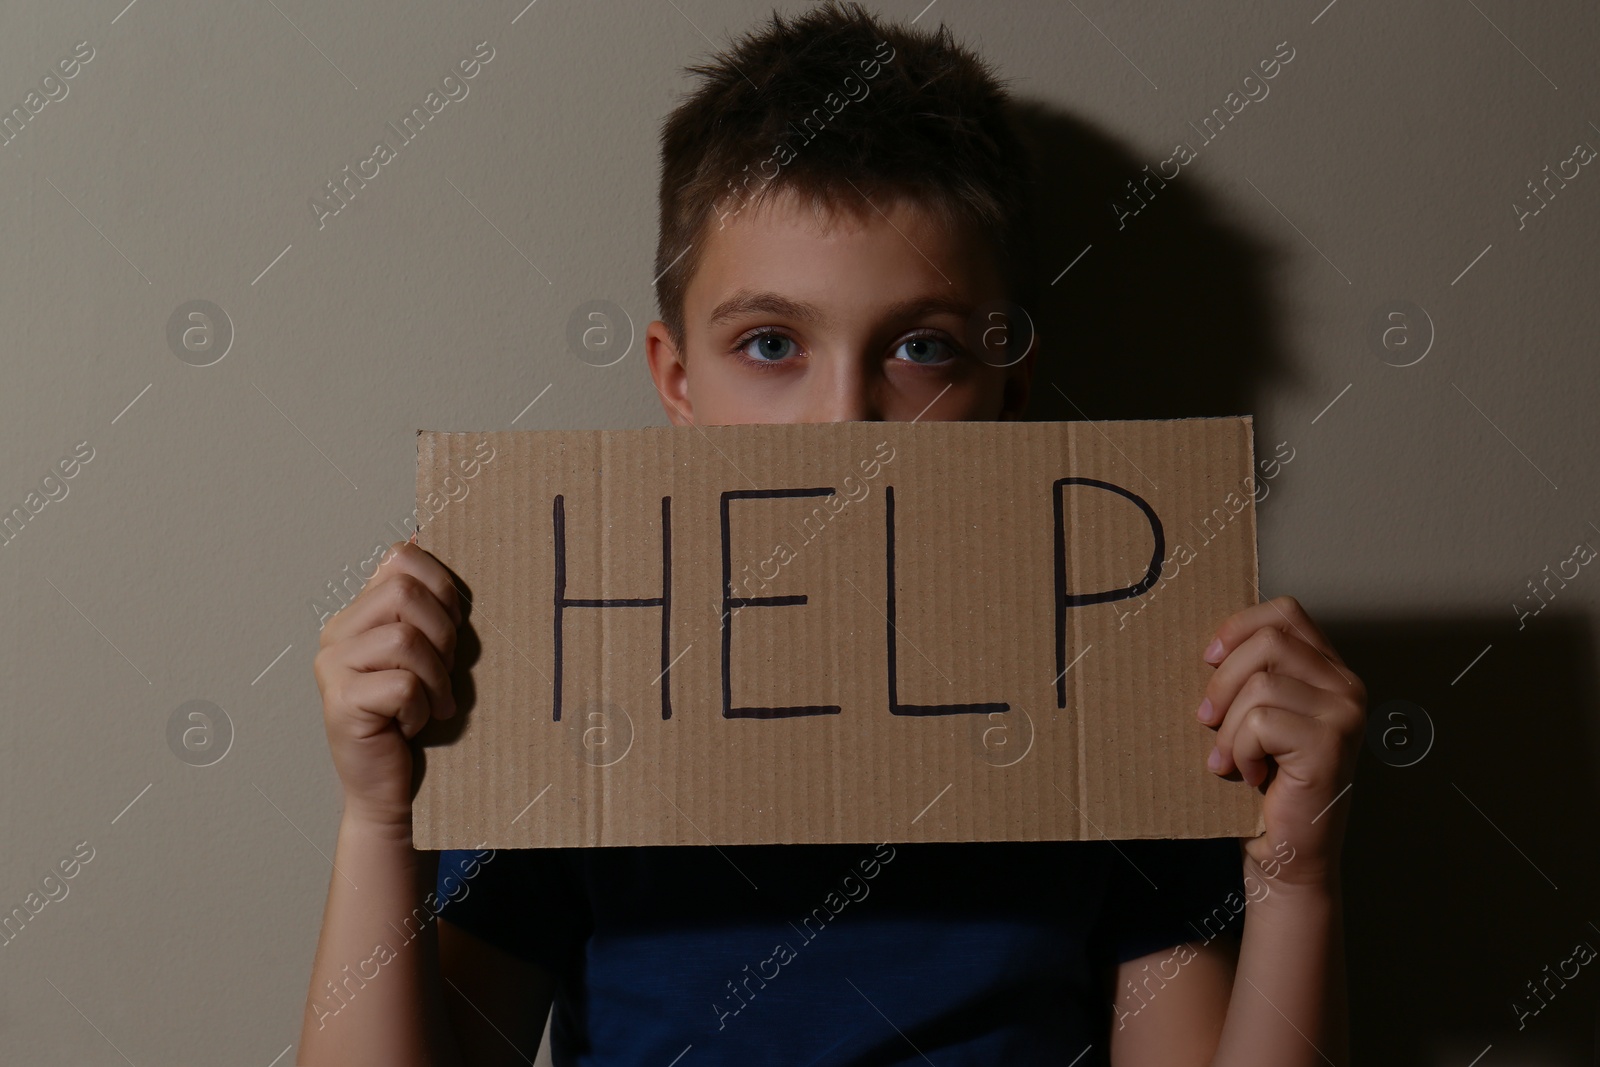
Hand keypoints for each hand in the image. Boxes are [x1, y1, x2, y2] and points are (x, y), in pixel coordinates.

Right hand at [313, 540, 461, 829]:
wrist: (391, 786)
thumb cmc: (414, 717)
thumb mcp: (428, 654)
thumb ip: (425, 609)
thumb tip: (430, 550)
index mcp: (357, 614)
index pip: (400, 560)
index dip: (442, 588)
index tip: (452, 628)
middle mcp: (336, 634)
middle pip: (404, 593)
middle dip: (443, 635)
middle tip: (443, 675)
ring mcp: (332, 668)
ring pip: (405, 639)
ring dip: (436, 678)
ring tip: (431, 704)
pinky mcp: (340, 704)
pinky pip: (402, 684)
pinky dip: (421, 707)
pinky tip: (411, 724)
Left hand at [1196, 595, 1365, 888]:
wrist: (1285, 851)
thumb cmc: (1267, 785)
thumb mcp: (1258, 716)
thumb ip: (1253, 676)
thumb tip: (1210, 647)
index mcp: (1331, 672)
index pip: (1285, 614)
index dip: (1239, 627)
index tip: (1208, 658)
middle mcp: (1347, 687)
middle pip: (1268, 641)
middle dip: (1223, 681)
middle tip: (1208, 721)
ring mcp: (1345, 715)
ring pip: (1259, 684)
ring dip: (1228, 728)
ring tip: (1232, 758)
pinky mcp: (1330, 744)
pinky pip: (1260, 722)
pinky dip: (1239, 750)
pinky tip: (1248, 774)